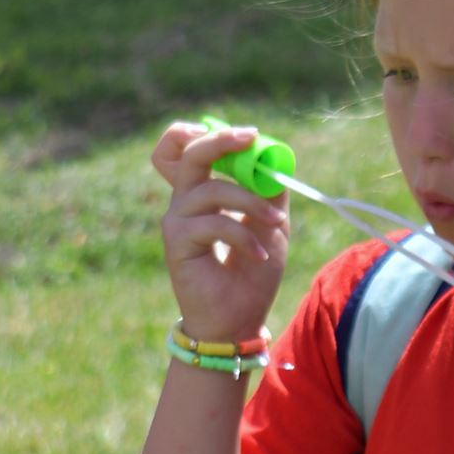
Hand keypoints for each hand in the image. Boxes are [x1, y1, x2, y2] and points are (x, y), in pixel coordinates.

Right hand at [151, 119, 290, 343]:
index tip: (249, 135)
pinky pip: (215, 223)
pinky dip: (244, 236)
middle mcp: (185, 201)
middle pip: (190, 153)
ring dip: (252, 203)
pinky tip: (259, 254)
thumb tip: (274, 160)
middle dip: (221, 140)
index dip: (211, 133)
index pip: (188, 149)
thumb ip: (270, 193)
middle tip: (250, 137)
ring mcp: (177, 220)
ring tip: (277, 225)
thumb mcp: (271, 226)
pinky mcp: (176, 241)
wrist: (238, 320)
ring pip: (214, 188)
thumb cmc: (252, 274)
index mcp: (204, 192)